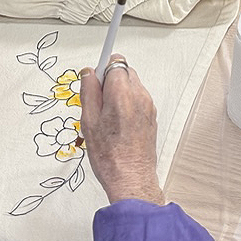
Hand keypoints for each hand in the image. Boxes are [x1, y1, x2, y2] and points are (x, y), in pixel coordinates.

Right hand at [79, 55, 163, 204]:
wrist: (131, 179)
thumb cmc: (110, 156)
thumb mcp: (88, 121)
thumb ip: (88, 91)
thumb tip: (88, 73)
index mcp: (122, 93)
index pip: (114, 61)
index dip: (101, 69)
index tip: (93, 79)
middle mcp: (139, 96)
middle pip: (124, 71)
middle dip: (109, 80)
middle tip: (97, 102)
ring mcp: (148, 106)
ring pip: (131, 85)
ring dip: (118, 92)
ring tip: (107, 116)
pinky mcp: (151, 115)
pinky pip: (137, 99)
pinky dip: (127, 103)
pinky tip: (118, 123)